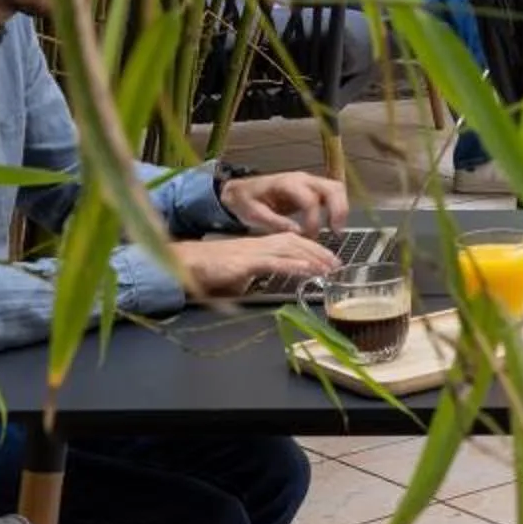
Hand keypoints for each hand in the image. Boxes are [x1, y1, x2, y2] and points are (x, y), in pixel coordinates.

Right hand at [179, 230, 343, 298]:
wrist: (184, 263)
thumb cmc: (209, 269)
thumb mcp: (239, 273)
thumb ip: (255, 274)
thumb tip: (265, 282)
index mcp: (260, 244)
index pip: (293, 241)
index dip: (313, 249)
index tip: (330, 260)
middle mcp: (260, 244)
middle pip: (296, 243)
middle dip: (319, 253)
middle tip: (338, 264)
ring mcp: (253, 251)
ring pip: (289, 250)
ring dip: (312, 258)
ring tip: (329, 268)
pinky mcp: (244, 262)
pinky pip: (273, 263)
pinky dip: (292, 266)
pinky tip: (307, 271)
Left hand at [220, 168, 347, 236]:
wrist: (242, 190)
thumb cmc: (247, 201)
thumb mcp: (254, 214)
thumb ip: (275, 222)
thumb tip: (296, 232)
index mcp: (286, 184)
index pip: (309, 200)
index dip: (313, 220)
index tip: (310, 237)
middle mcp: (302, 179)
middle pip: (331, 188)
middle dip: (338, 211)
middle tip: (336, 232)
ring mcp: (309, 181)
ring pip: (336, 189)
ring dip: (341, 209)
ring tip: (337, 231)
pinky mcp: (312, 188)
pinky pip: (332, 194)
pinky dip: (337, 208)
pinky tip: (332, 225)